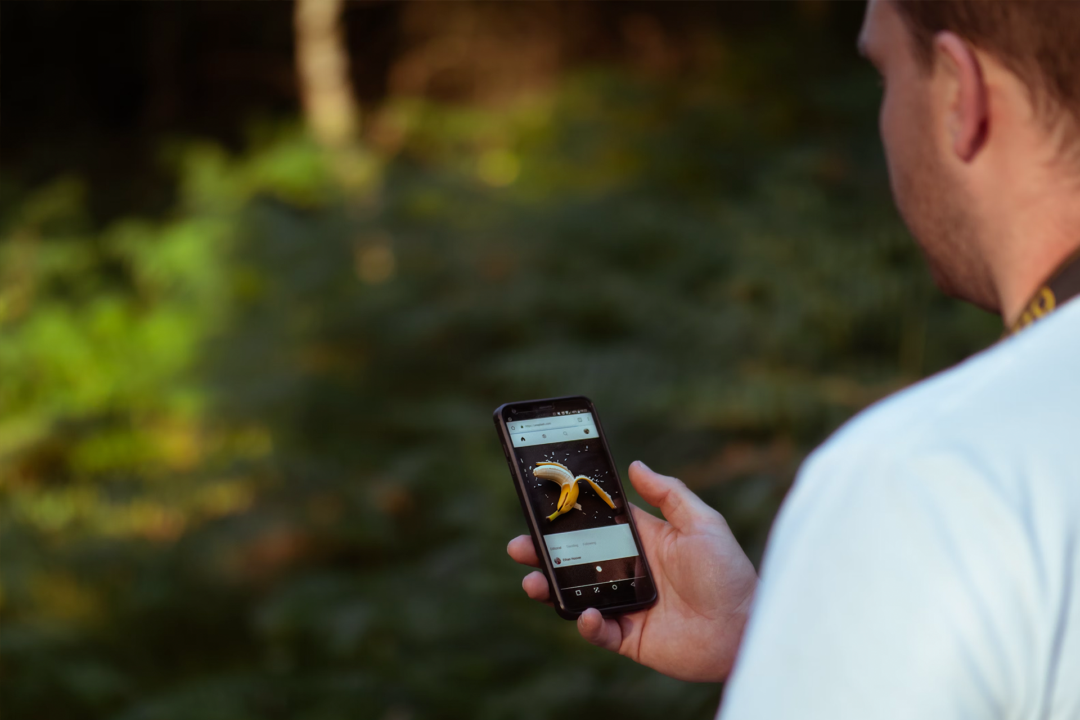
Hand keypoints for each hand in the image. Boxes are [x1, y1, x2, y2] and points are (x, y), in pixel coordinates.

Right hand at [507, 460, 757, 682]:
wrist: (745, 628)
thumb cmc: (730, 573)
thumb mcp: (703, 523)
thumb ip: (669, 494)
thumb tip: (635, 465)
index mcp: (643, 541)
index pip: (596, 525)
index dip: (568, 517)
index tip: (541, 506)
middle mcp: (629, 572)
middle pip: (575, 560)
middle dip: (543, 553)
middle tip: (519, 546)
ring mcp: (626, 605)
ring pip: (576, 595)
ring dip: (551, 588)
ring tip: (533, 581)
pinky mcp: (629, 637)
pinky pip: (599, 631)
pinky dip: (587, 624)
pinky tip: (587, 614)